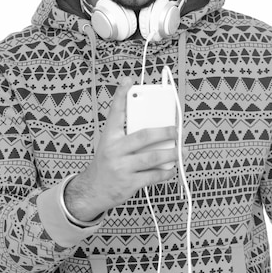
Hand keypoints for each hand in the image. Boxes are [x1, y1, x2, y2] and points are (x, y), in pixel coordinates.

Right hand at [64, 78, 177, 220]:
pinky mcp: (129, 183)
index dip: (121, 95)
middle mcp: (114, 150)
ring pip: (152, 157)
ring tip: (180, 150)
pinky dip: (165, 172)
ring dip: (171, 153)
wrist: (91, 192)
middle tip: (176, 130)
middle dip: (164, 131)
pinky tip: (171, 168)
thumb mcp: (110, 146)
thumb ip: (127, 135)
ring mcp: (122, 168)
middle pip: (143, 136)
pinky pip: (153, 175)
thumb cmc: (106, 165)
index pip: (115, 112)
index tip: (129, 80)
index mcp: (109, 137)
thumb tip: (155, 128)